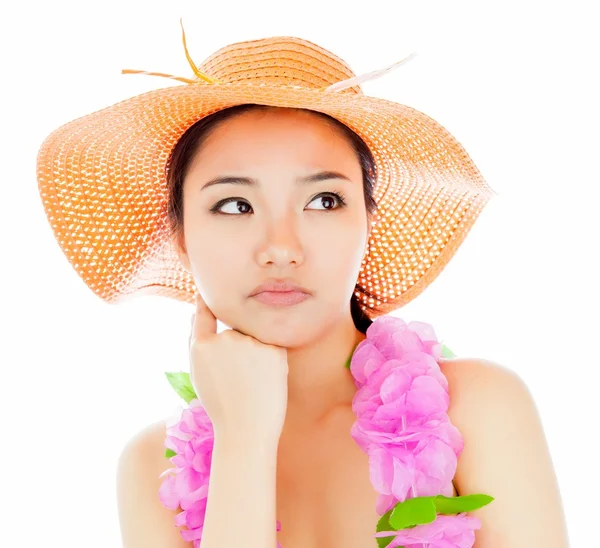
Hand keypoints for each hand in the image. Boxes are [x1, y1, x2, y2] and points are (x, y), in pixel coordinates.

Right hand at [189, 294, 288, 444]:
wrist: (247, 430)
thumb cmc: (222, 406)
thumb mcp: (199, 374)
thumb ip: (197, 343)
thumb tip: (198, 312)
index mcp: (202, 346)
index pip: (204, 314)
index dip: (207, 303)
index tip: (208, 295)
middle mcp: (225, 339)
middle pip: (234, 333)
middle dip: (238, 349)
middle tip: (239, 381)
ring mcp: (250, 343)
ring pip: (254, 340)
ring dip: (256, 354)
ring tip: (252, 384)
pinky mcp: (273, 349)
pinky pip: (272, 346)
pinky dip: (271, 360)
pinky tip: (266, 381)